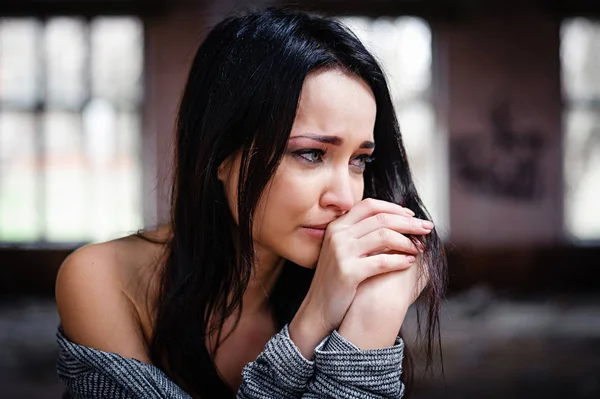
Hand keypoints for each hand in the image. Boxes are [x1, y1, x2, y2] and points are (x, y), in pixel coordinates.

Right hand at [289, 198, 432, 357]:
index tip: (412, 215)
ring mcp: (341, 252)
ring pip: (384, 236)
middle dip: (408, 222)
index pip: (370, 205)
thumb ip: (361, 234)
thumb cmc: (337, 279)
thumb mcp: (343, 250)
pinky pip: (382, 261)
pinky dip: (400, 260)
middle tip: (426, 228)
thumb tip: (395, 221)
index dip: (394, 208)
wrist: (318, 308)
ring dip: (407, 241)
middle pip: (381, 218)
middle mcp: (337, 235)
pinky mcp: (348, 272)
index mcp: (337, 226)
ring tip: (419, 248)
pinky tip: (410, 263)